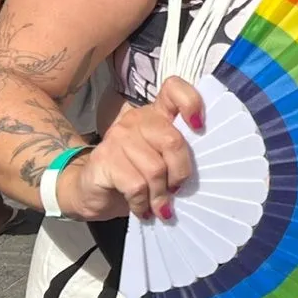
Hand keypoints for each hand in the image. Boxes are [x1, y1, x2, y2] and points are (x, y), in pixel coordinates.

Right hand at [61, 76, 203, 219]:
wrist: (91, 191)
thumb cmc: (135, 175)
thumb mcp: (161, 161)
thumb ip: (178, 156)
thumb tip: (207, 171)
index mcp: (156, 114)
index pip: (174, 89)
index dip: (191, 103)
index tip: (199, 127)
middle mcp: (137, 120)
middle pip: (173, 141)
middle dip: (180, 173)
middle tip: (176, 190)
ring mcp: (118, 137)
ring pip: (155, 169)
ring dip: (161, 195)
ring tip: (159, 206)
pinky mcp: (104, 159)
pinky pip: (136, 185)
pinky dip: (144, 203)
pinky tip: (142, 209)